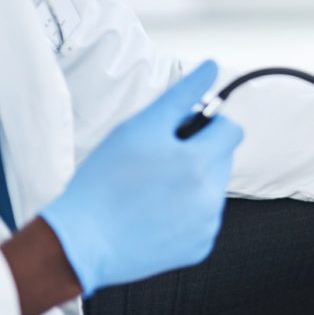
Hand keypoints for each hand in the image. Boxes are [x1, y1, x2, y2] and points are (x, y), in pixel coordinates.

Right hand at [41, 61, 243, 295]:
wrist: (80, 242)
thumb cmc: (104, 181)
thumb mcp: (139, 128)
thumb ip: (181, 96)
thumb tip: (212, 68)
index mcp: (199, 163)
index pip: (231, 130)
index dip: (208, 125)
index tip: (184, 132)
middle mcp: (210, 196)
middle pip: (223, 158)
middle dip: (200, 152)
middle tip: (160, 160)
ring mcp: (207, 224)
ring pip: (213, 188)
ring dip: (194, 181)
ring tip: (154, 188)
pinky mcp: (200, 247)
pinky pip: (204, 217)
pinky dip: (187, 211)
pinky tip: (155, 212)